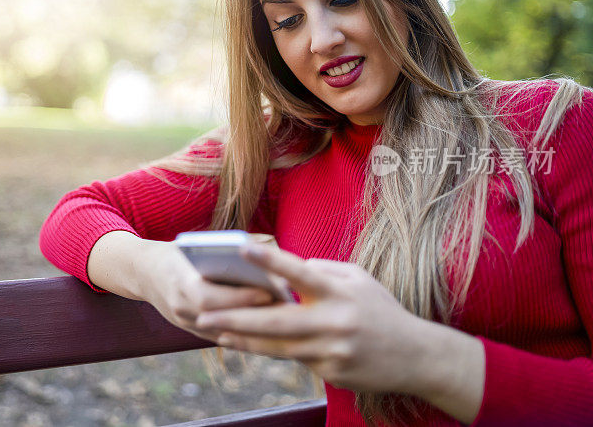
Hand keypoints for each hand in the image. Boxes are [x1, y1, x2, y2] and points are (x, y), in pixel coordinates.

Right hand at [138, 240, 276, 342]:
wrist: (143, 271)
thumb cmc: (177, 252)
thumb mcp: (194, 246)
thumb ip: (220, 252)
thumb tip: (261, 258)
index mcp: (179, 282)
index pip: (209, 297)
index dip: (239, 297)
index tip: (268, 292)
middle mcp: (179, 307)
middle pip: (219, 318)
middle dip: (252, 313)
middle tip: (282, 307)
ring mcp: (184, 323)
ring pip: (223, 333)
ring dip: (252, 327)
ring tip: (282, 318)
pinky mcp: (191, 331)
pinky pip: (221, 337)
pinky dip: (244, 333)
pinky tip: (268, 328)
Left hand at [194, 244, 443, 396]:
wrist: (417, 357)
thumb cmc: (381, 310)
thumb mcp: (359, 280)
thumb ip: (322, 271)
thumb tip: (285, 270)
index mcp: (340, 292)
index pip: (300, 272)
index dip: (271, 260)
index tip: (241, 247)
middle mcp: (335, 322)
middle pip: (276, 321)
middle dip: (236, 318)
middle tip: (203, 314)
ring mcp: (333, 351)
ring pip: (277, 347)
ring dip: (244, 340)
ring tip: (216, 332)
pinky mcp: (332, 372)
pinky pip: (296, 360)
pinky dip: (273, 351)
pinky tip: (249, 345)